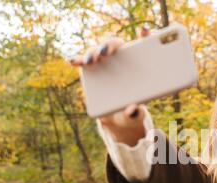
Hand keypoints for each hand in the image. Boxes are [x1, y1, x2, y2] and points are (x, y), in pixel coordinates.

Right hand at [68, 28, 149, 145]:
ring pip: (98, 51)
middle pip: (116, 46)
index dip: (145, 36)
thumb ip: (136, 112)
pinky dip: (78, 60)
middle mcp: (121, 59)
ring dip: (93, 53)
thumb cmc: (132, 110)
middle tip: (106, 54)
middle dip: (109, 46)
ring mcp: (106, 63)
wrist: (119, 117)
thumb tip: (131, 109)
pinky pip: (84, 62)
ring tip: (89, 61)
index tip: (144, 31)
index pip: (143, 45)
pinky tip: (72, 61)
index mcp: (138, 64)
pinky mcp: (93, 70)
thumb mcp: (136, 114)